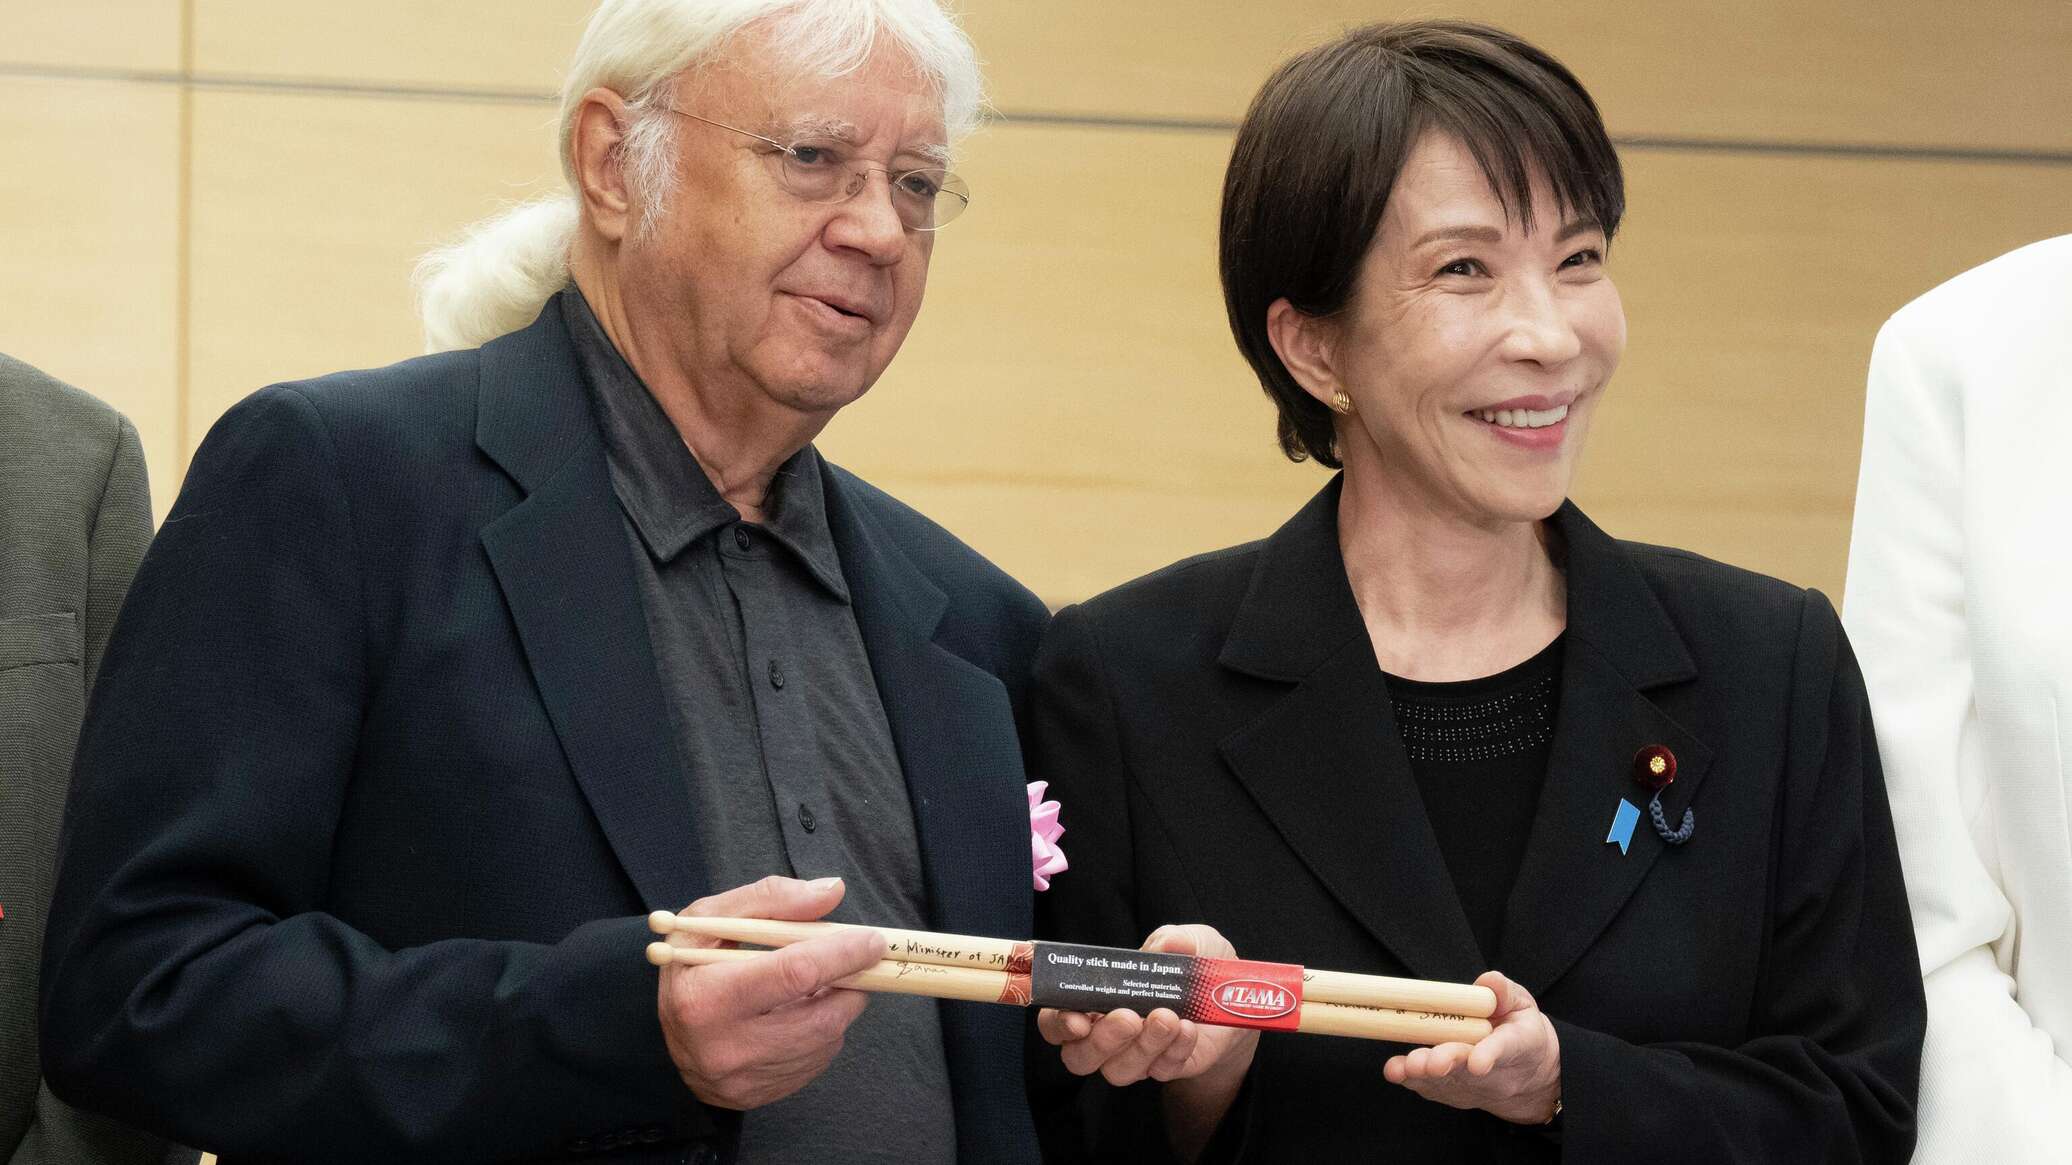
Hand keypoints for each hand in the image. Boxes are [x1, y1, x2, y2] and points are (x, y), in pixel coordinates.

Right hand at [655, 875, 884, 1109]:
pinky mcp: (759, 1096)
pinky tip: (800, 1014)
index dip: (841, 954)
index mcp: (707, 998)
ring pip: (825, 1040)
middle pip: (821, 1017)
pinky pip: (817, 1062)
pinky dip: (823, 1032)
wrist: (665, 1034)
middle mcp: (724, 1048)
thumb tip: (832, 891)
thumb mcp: (712, 919)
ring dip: (838, 1006)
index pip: (793, 973)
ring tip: (818, 985)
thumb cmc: (693, 966)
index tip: (872, 940)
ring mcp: (743, 1080)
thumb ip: (771, 898)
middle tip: (856, 962)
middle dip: (851, 985)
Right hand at [1039, 925, 1260, 1159]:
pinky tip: (1189, 1029)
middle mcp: (1106, 1035)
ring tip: (1168, 1017)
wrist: (1234, 999)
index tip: (1077, 1018)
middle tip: (1128, 1017)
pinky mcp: (1166, 1068)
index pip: (1056, 1022)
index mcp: (1094, 1000)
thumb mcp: (1190, 941)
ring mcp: (1135, 1056)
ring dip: (1142, 1045)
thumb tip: (1167, 943)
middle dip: (1101, 1040)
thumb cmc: (1193, 965)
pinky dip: (1174, 1050)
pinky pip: (1162, 1071)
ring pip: (1119, 1070)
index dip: (1058, 1023)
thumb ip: (1176, 939)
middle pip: (1079, 1057)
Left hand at [1382, 970, 1560, 1123]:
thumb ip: (1505, 992)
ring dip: (1423, 1074)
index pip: (1504, 1048)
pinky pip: (1432, 1088)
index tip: (1477, 1064)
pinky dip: (1413, 1080)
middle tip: (1427, 1063)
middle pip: (1467, 1068)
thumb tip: (1489, 980)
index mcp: (1517, 1044)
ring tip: (1404, 1067)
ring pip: (1446, 1080)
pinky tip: (1397, 1071)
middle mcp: (1495, 1071)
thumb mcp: (1521, 1005)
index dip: (1489, 1055)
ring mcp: (1472, 1085)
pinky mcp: (1453, 1092)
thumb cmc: (1518, 1030)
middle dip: (1446, 1063)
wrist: (1526, 1074)